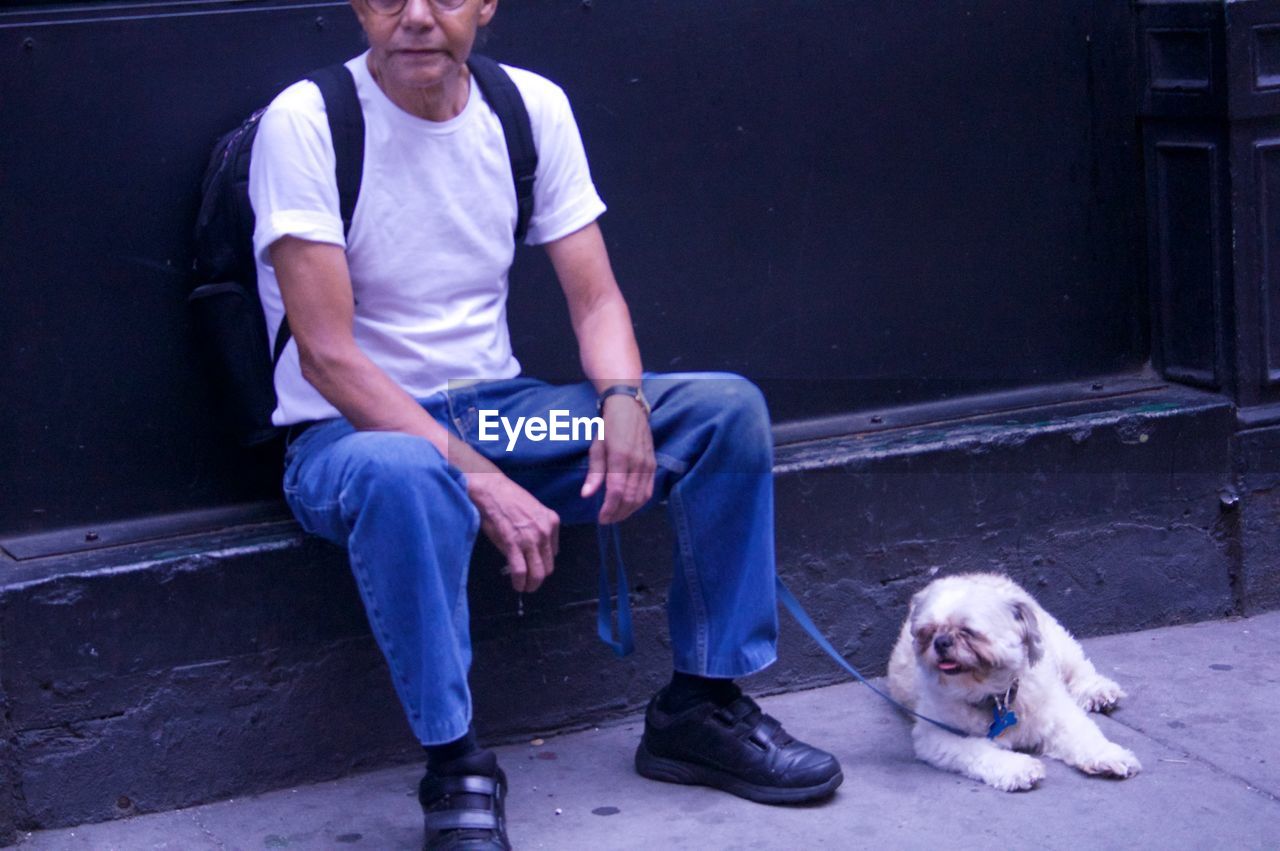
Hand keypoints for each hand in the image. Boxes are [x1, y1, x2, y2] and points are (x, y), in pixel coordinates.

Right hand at [466, 471, 559, 592]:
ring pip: (537, 572)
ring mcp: (530, 539)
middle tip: (531, 583)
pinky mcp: (513, 544)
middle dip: (539, 577)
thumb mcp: (533, 511)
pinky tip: (517, 585)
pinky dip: (519, 582)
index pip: (553, 552)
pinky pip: (520, 570)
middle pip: (548, 566)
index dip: (543, 561)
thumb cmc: (509, 499)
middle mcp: (545, 532)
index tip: (534, 565)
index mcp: (552, 522)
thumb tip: (534, 550)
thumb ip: (538, 530)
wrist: (492, 490)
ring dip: (531, 584)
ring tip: (524, 588)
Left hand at [580, 394, 655, 523]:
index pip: (616, 490)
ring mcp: (648, 463)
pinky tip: (629, 506)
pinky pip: (649, 489)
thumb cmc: (608, 426)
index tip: (601, 518)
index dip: (609, 508)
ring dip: (629, 510)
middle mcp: (637, 461)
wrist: (629, 408)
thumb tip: (586, 495)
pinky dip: (640, 502)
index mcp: (620, 456)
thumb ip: (594, 472)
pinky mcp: (654, 464)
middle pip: (630, 497)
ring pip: (641, 496)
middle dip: (618, 513)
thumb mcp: (596, 446)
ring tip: (616, 516)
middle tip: (606, 520)